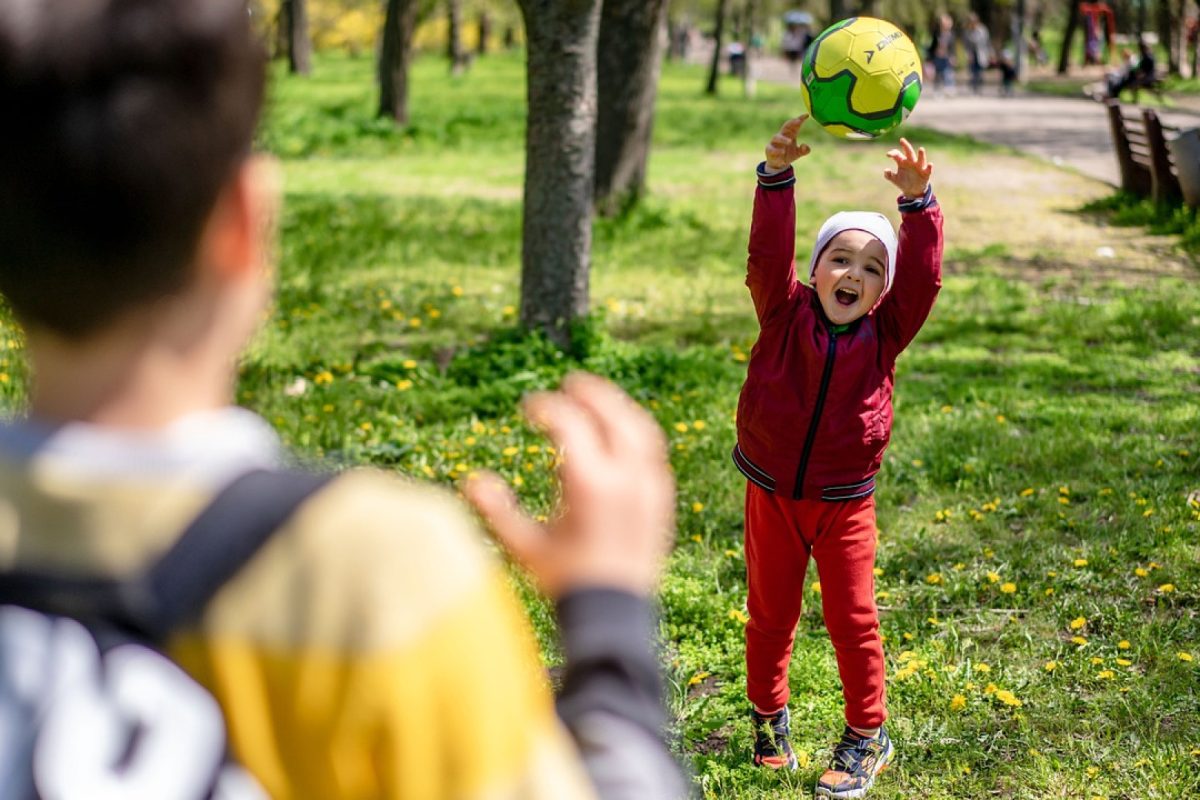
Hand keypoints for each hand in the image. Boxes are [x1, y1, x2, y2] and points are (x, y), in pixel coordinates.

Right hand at [464, 373, 674, 598]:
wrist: (616, 614)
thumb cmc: (567, 582)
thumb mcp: (525, 547)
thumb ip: (497, 511)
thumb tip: (470, 479)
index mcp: (590, 484)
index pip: (570, 423)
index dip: (546, 407)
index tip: (528, 407)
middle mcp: (626, 479)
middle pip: (612, 414)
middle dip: (590, 393)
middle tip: (569, 383)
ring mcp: (650, 486)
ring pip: (640, 428)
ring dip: (617, 407)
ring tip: (597, 399)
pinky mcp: (662, 498)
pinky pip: (653, 451)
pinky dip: (635, 431)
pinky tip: (620, 432)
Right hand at [765, 116, 811, 170]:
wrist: (778, 165)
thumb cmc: (788, 155)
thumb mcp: (798, 153)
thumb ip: (804, 150)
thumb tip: (805, 146)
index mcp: (790, 134)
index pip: (794, 125)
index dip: (800, 119)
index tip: (806, 115)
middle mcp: (782, 136)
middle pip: (785, 127)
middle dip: (791, 123)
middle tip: (798, 121)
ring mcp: (774, 142)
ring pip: (777, 137)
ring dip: (783, 139)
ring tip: (790, 141)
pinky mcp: (769, 150)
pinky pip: (772, 149)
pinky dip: (777, 152)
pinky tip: (783, 155)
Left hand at [883, 138, 932, 197]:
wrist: (912, 191)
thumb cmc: (903, 182)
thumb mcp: (895, 179)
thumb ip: (889, 175)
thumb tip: (886, 170)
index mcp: (902, 162)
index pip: (897, 155)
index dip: (893, 153)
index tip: (888, 155)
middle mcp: (911, 162)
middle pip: (909, 152)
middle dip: (906, 146)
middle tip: (902, 140)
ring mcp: (919, 167)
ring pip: (920, 159)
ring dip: (921, 155)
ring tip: (921, 149)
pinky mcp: (926, 173)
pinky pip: (928, 170)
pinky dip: (929, 167)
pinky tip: (930, 164)